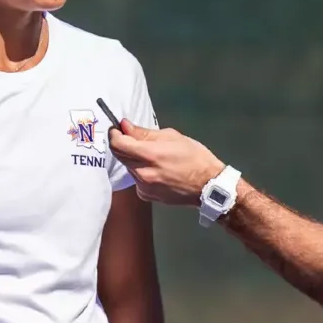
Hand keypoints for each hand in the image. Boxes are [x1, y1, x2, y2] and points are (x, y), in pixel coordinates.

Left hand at [107, 121, 225, 205]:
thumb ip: (144, 133)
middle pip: (119, 156)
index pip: (117, 144)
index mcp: (149, 155)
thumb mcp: (172, 137)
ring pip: (128, 167)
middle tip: (132, 138)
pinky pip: (136, 179)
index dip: (114, 134)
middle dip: (123, 145)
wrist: (208, 186)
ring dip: (133, 159)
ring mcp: (143, 186)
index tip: (117, 129)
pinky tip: (157, 170)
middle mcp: (142, 173)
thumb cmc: (195, 157)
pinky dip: (141, 171)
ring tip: (152, 155)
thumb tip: (125, 126)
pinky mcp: (146, 195)